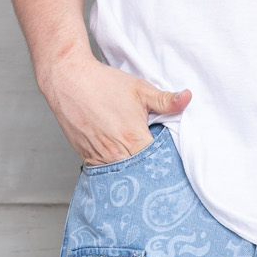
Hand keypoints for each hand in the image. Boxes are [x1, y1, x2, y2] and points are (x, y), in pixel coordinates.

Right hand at [42, 48, 190, 164]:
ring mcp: (99, 157)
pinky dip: (115, 169)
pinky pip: (105, 172)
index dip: (167, 163)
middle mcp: (116, 153)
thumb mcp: (140, 89)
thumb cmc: (103, 83)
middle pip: (141, 173)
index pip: (158, 164)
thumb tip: (187, 98)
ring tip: (141, 165)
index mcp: (133, 139)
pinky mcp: (86, 157)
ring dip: (132, 171)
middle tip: (158, 166)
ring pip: (122, 175)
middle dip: (150, 171)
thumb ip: (166, 100)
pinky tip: (122, 162)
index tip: (172, 161)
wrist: (68, 80)